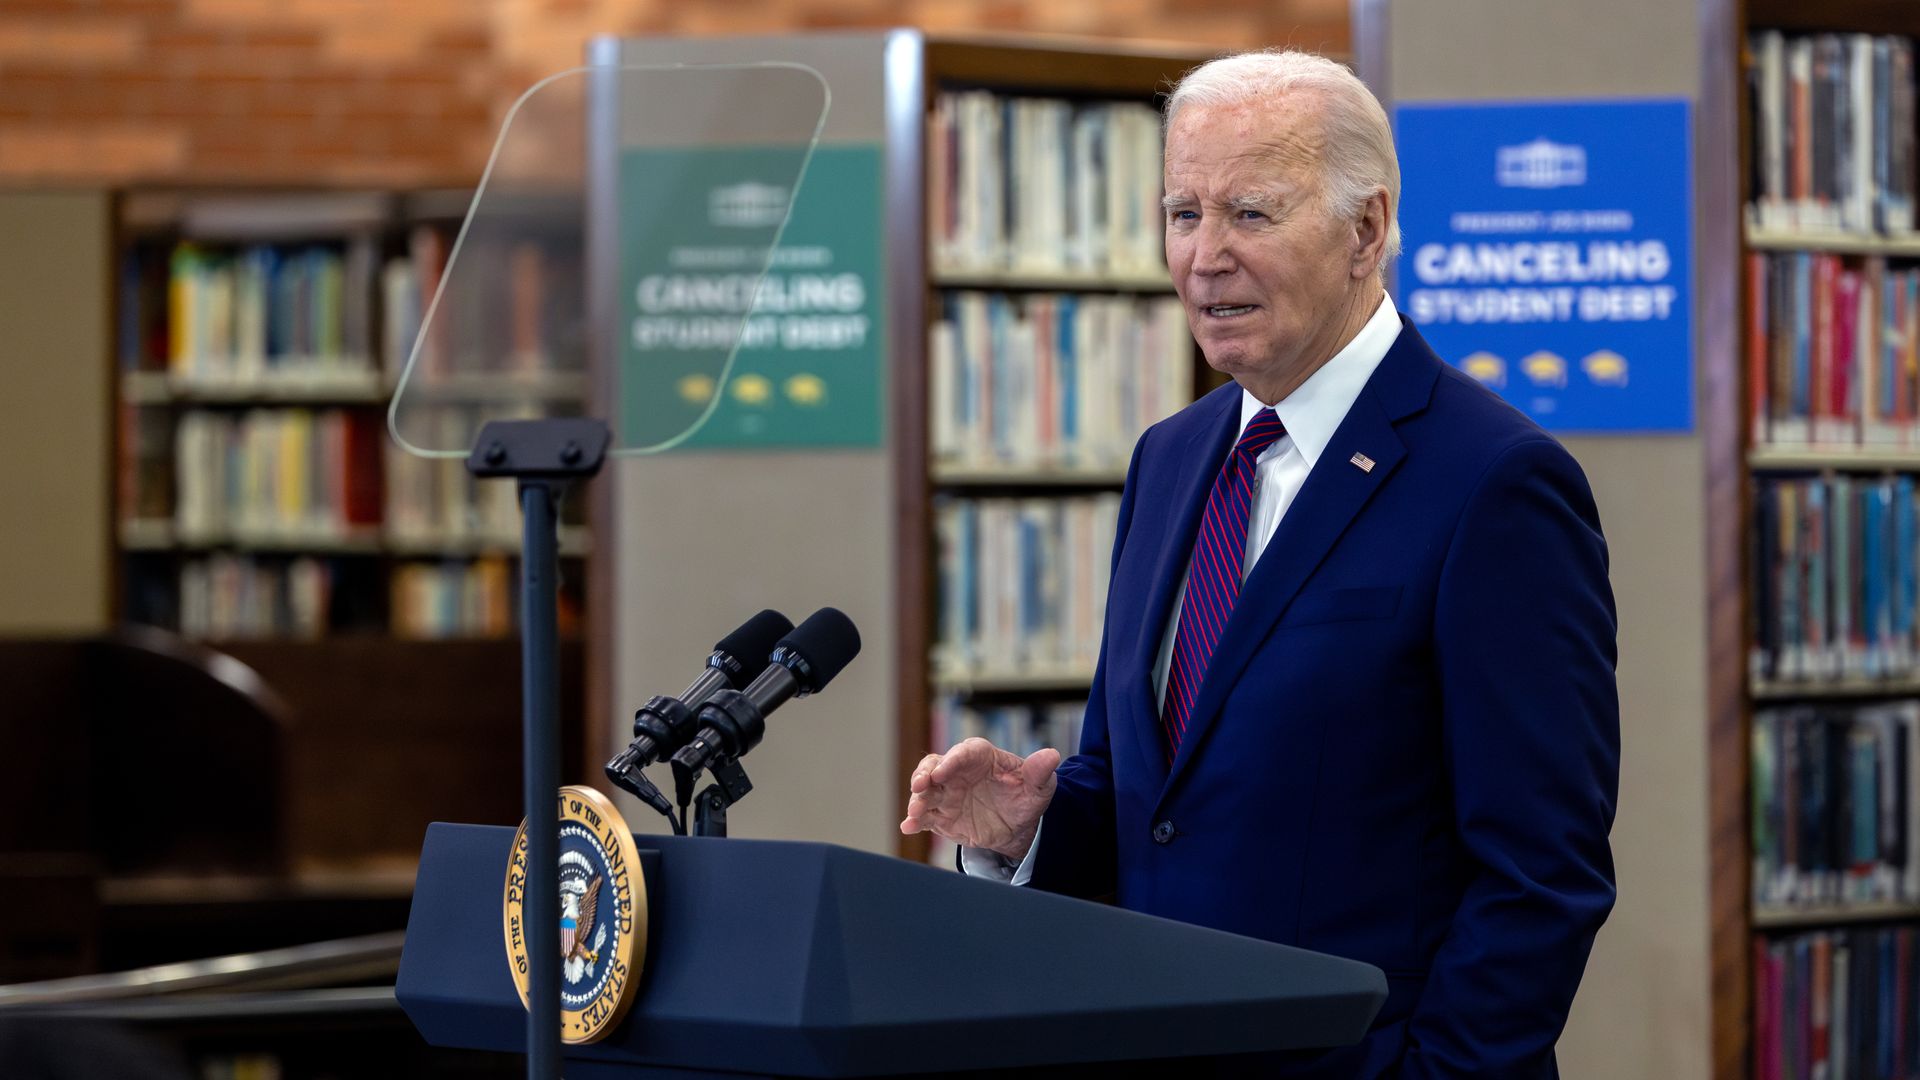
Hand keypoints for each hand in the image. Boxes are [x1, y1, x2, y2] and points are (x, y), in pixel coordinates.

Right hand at [899, 737, 1060, 860]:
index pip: (963, 753)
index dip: (951, 760)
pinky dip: (914, 821)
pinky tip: (909, 827)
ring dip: (917, 798)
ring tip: (915, 811)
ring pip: (925, 791)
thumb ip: (1040, 771)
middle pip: (934, 766)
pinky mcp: (942, 816)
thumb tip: (1052, 755)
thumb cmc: (1027, 796)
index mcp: (981, 757)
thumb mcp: (1039, 785)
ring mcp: (947, 794)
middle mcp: (958, 772)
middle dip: (924, 774)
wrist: (1018, 825)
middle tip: (920, 785)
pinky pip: (925, 816)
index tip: (942, 771)